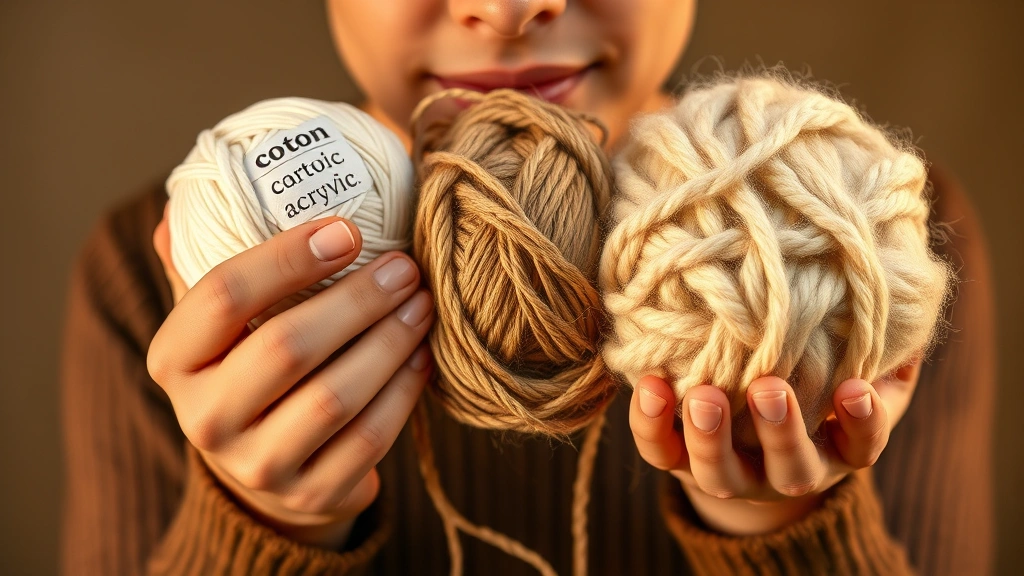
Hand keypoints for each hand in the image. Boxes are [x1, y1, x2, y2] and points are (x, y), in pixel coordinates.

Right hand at [149, 204, 434, 548]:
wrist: (265, 465)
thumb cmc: (248, 365)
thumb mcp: (216, 320)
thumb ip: (205, 260)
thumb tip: (196, 197)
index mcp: (173, 360)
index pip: (222, 296)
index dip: (286, 258)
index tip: (347, 229)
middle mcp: (204, 419)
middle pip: (286, 348)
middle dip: (357, 301)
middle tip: (405, 267)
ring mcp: (256, 466)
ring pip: (333, 398)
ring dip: (389, 343)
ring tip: (421, 304)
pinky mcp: (310, 494)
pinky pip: (368, 439)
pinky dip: (404, 392)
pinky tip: (422, 355)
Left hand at [628, 363, 919, 534]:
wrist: (749, 440)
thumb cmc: (815, 386)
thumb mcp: (856, 367)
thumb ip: (877, 339)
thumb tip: (898, 282)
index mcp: (837, 448)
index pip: (861, 445)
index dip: (861, 423)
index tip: (854, 389)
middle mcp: (788, 471)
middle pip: (791, 469)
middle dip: (780, 432)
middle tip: (768, 389)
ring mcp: (732, 472)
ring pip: (720, 473)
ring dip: (710, 436)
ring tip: (702, 394)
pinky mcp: (681, 462)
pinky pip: (662, 453)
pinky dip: (650, 424)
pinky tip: (649, 383)